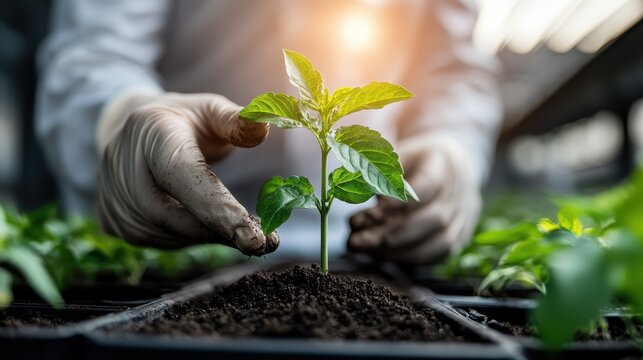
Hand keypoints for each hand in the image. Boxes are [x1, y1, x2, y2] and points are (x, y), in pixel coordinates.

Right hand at [97, 92, 278, 254]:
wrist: (131, 133)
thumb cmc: (183, 121)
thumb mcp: (210, 110)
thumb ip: (237, 121)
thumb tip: (264, 128)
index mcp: (152, 134)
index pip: (185, 178)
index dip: (220, 210)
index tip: (257, 238)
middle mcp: (125, 168)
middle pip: (178, 216)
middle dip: (224, 231)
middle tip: (265, 241)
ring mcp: (115, 199)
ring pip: (173, 235)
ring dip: (212, 237)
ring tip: (241, 229)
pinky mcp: (116, 223)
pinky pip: (164, 242)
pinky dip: (195, 238)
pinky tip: (211, 227)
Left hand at [347, 134, 480, 264]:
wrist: (441, 165)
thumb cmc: (409, 160)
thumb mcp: (391, 154)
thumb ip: (375, 169)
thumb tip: (357, 188)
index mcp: (445, 162)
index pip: (429, 183)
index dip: (402, 200)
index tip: (374, 207)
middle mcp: (462, 191)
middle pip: (435, 218)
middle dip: (393, 233)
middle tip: (357, 238)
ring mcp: (465, 216)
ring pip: (439, 242)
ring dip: (397, 250)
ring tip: (363, 247)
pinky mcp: (459, 237)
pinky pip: (437, 255)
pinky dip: (407, 258)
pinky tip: (380, 254)